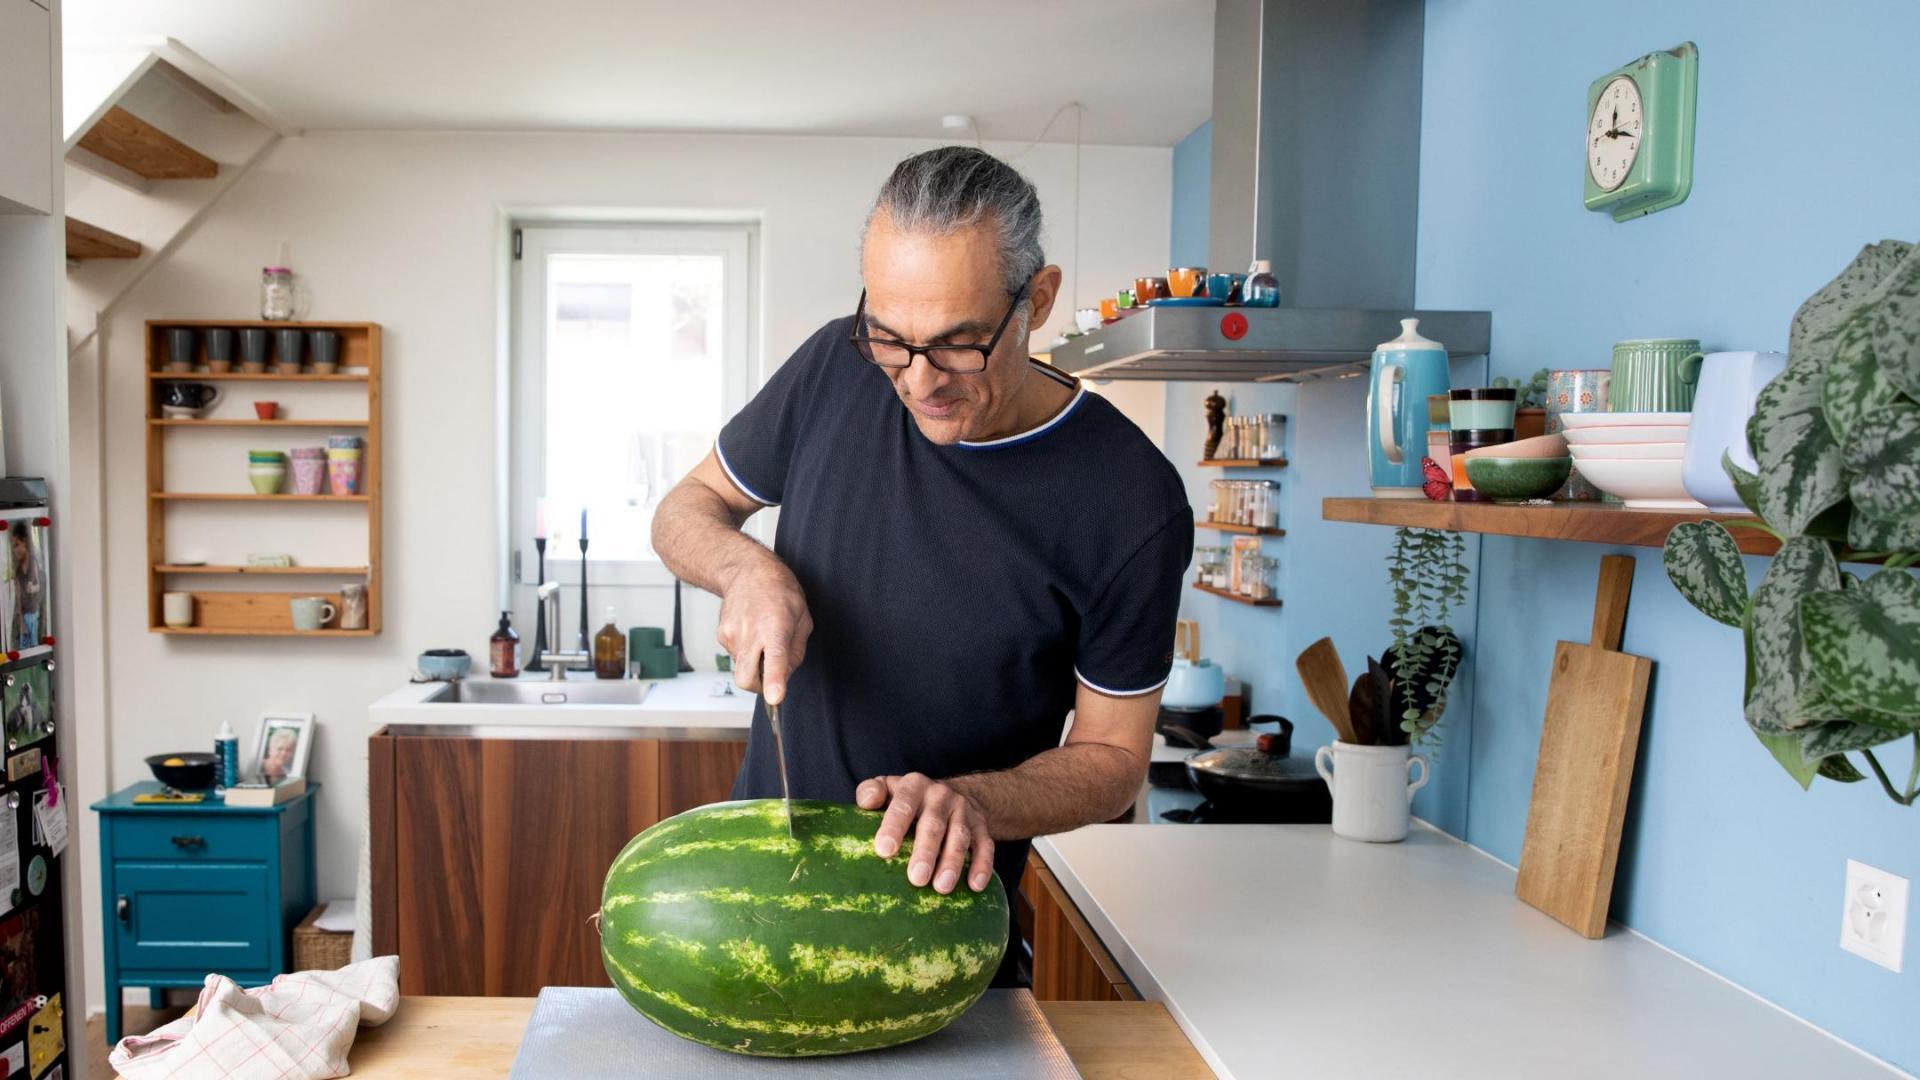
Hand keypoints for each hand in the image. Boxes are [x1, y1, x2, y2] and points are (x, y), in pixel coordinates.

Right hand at [716, 563, 811, 703]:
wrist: (747, 570)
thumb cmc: (779, 591)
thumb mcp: (803, 618)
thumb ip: (796, 652)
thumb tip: (785, 676)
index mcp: (775, 626)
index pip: (774, 659)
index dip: (774, 681)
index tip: (774, 698)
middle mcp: (750, 632)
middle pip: (746, 678)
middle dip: (759, 688)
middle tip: (772, 677)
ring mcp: (731, 635)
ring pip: (742, 668)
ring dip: (755, 663)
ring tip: (764, 637)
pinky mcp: (721, 636)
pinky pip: (737, 656)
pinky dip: (747, 652)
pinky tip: (752, 632)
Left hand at [857, 773, 994, 893]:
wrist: (950, 795)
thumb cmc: (908, 801)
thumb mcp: (888, 789)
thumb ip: (870, 792)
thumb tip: (865, 804)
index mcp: (914, 786)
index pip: (903, 803)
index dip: (894, 826)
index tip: (885, 850)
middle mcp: (941, 796)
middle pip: (934, 824)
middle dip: (926, 852)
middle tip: (916, 879)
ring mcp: (963, 811)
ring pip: (959, 836)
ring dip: (952, 862)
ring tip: (941, 887)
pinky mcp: (981, 826)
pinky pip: (985, 846)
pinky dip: (982, 865)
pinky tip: (975, 885)